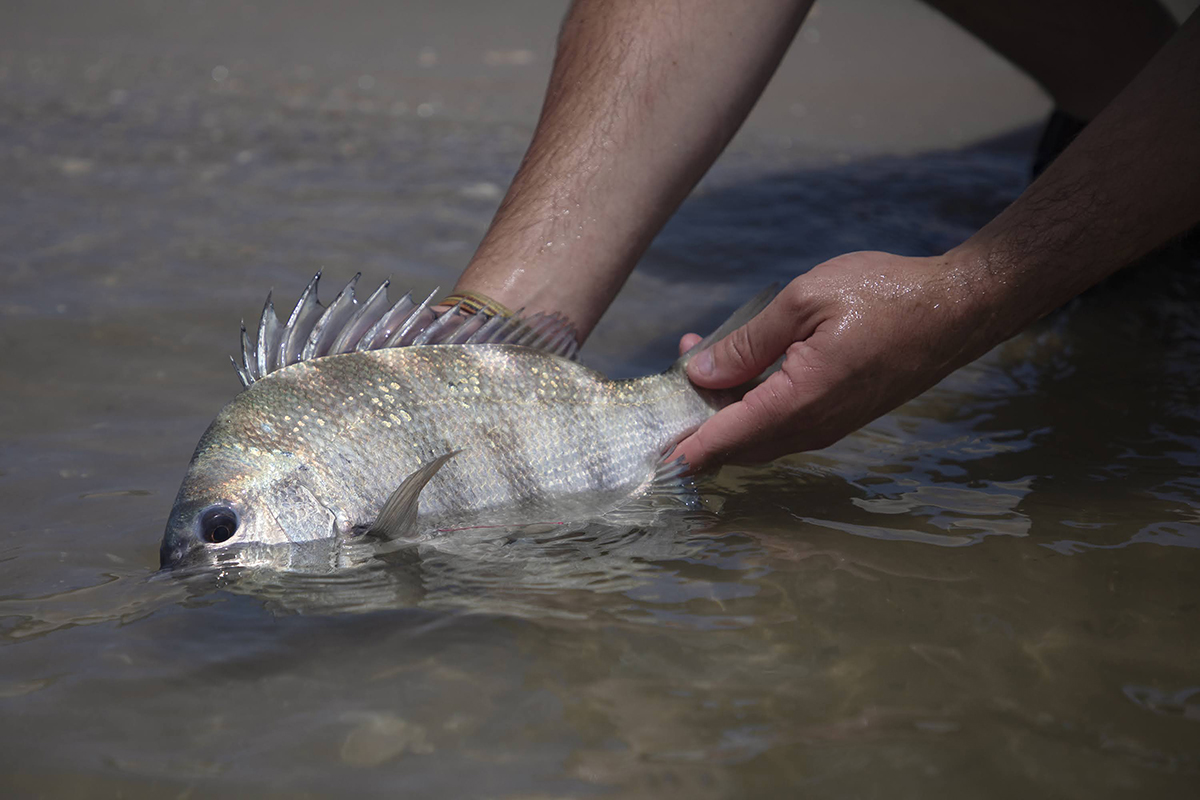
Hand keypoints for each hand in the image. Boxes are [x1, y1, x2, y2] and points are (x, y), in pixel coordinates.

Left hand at [670, 250, 995, 470]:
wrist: (956, 308)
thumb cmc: (882, 295)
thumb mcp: (803, 301)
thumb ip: (748, 342)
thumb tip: (701, 372)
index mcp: (798, 401)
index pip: (725, 438)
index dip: (684, 451)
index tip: (649, 460)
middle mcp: (812, 427)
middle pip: (737, 445)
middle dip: (696, 423)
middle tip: (667, 387)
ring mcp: (829, 425)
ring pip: (760, 436)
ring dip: (724, 409)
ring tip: (699, 356)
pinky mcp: (840, 415)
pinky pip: (784, 424)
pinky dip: (752, 404)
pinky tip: (741, 366)